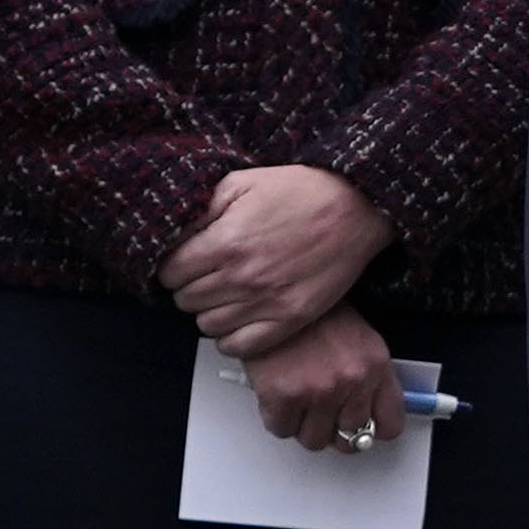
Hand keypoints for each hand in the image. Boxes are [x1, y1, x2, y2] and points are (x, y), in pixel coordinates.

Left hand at [162, 164, 394, 347]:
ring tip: (227, 293)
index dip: (174, 265)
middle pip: (185, 300)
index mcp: (226, 243)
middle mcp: (243, 277)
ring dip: (210, 310)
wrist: (359, 206)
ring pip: (207, 325)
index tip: (187, 260)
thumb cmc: (304, 191)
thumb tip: (171, 233)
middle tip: (209, 274)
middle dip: (191, 286)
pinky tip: (240, 318)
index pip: (169, 273)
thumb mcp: (242, 182)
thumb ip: (200, 208)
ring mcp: (268, 301)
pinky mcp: (291, 318)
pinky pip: (240, 346)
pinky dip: (231, 337)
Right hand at [236, 298, 405, 451]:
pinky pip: (282, 430)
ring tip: (301, 402)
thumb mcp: (359, 339)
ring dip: (306, 426)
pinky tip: (281, 397)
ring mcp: (317, 391)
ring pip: (314, 439)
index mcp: (375, 367)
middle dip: (336, 430)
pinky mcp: (282, 396)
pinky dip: (279, 419)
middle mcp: (351, 381)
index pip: (389, 424)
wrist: (277, 294)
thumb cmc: (316, 314)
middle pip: (350, 439)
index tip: (366, 430)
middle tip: (325, 416)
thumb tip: (369, 413)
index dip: (374, 431)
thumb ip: (369, 378)